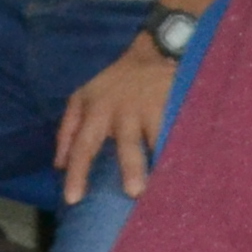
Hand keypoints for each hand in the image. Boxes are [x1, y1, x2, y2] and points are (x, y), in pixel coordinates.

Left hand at [54, 39, 178, 203]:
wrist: (150, 53)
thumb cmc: (112, 85)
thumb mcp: (82, 99)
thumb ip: (68, 131)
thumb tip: (59, 165)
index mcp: (96, 111)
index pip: (83, 145)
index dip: (77, 172)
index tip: (73, 199)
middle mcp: (123, 111)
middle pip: (125, 143)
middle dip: (130, 166)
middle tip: (134, 193)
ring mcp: (151, 107)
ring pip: (157, 136)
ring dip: (162, 157)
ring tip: (171, 181)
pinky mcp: (174, 103)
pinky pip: (179, 128)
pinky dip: (184, 144)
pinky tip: (191, 163)